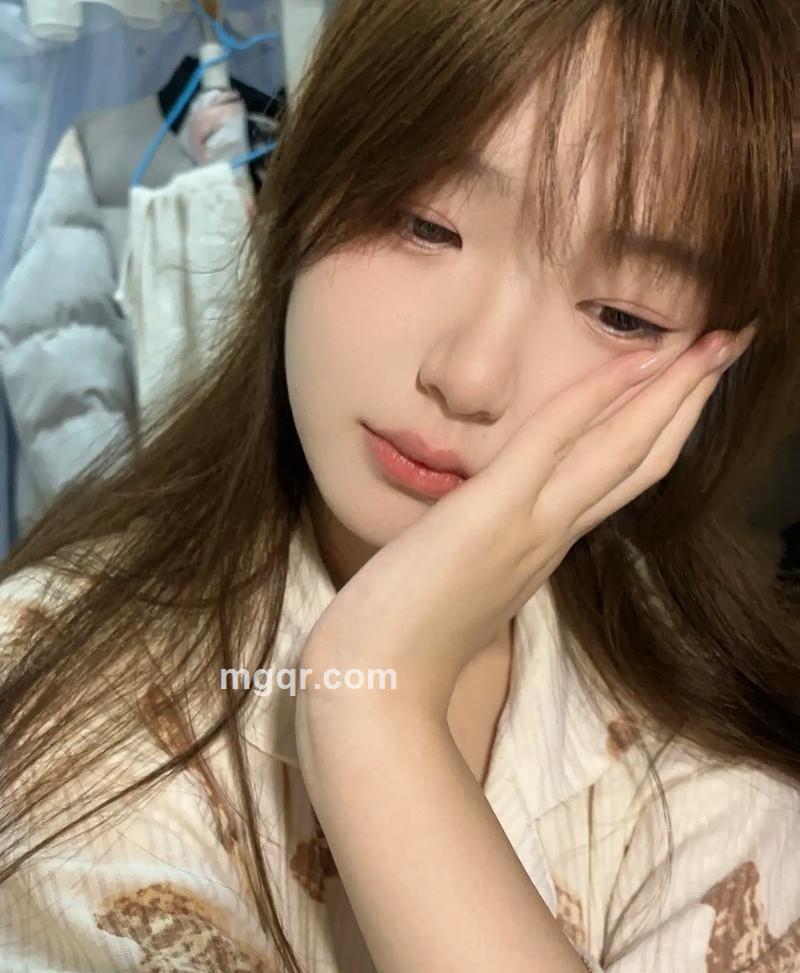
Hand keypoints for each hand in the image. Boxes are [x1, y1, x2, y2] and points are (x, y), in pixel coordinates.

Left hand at [299, 325, 756, 716]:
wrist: (375, 689)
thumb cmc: (403, 645)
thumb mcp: (457, 585)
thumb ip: (483, 553)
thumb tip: (476, 529)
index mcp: (544, 548)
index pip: (617, 480)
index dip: (658, 431)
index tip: (684, 388)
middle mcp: (554, 534)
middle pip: (642, 460)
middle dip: (689, 401)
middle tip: (730, 346)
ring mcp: (533, 523)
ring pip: (621, 448)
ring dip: (671, 389)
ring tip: (716, 341)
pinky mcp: (496, 511)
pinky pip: (555, 439)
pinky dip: (598, 394)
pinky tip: (637, 359)